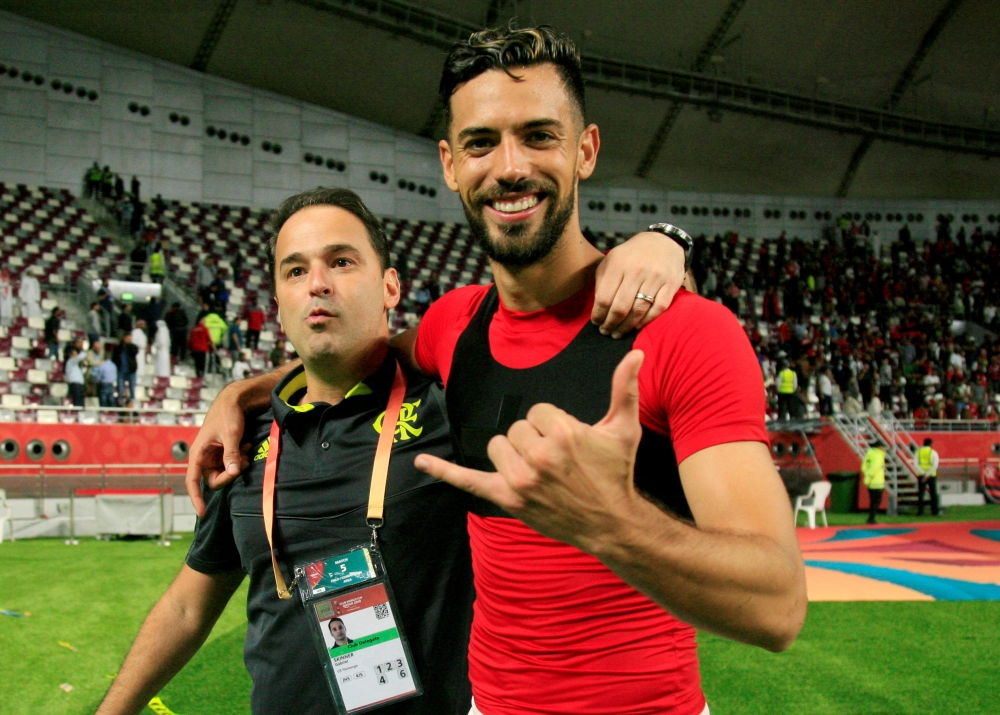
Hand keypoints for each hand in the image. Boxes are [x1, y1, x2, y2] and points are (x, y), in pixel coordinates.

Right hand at [185, 387, 249, 516]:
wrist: (235, 401)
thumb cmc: (228, 415)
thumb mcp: (231, 434)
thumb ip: (231, 454)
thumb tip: (233, 472)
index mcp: (198, 454)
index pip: (192, 481)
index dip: (196, 498)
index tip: (201, 513)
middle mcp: (204, 457)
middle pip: (215, 479)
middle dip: (230, 474)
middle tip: (244, 461)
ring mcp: (214, 455)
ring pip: (225, 472)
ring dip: (237, 465)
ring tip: (246, 449)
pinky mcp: (224, 452)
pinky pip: (232, 464)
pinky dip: (240, 458)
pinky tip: (247, 445)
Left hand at [415, 351, 644, 551]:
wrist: (612, 523)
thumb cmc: (617, 473)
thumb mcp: (624, 428)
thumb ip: (625, 388)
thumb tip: (637, 353)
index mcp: (562, 433)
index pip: (538, 410)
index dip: (553, 424)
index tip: (570, 443)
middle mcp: (538, 456)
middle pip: (516, 428)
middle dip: (535, 439)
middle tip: (559, 461)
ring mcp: (520, 479)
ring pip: (499, 446)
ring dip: (514, 453)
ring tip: (540, 470)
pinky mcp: (507, 498)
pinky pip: (468, 480)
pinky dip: (443, 472)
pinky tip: (420, 463)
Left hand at [592, 232, 686, 337]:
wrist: (663, 242)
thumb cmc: (632, 255)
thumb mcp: (611, 260)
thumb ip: (602, 281)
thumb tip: (598, 307)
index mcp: (618, 265)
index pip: (604, 297)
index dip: (599, 314)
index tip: (596, 323)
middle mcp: (636, 271)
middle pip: (620, 307)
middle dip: (611, 323)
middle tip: (607, 331)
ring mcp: (655, 278)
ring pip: (638, 310)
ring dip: (626, 326)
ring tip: (619, 333)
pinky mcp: (670, 285)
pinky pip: (658, 308)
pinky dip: (647, 320)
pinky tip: (637, 326)